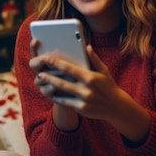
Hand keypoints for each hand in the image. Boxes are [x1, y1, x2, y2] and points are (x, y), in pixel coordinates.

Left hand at [30, 40, 150, 141]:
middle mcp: (86, 89)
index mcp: (90, 77)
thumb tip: (86, 46)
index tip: (46, 58)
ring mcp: (83, 100)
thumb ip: (94, 59)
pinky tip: (49, 92)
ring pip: (62, 93)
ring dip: (50, 87)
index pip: (70, 69)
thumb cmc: (109, 86)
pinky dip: (56, 97)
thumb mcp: (104, 70)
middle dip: (49, 76)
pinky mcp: (81, 109)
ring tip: (41, 82)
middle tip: (39, 72)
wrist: (116, 107)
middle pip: (63, 82)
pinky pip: (65, 102)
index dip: (56, 63)